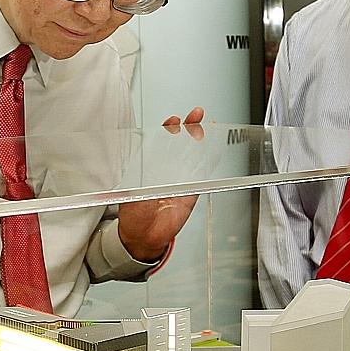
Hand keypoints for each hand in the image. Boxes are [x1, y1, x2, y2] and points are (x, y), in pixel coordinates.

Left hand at [118, 107, 205, 261]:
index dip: (167, 129)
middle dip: (188, 127)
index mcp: (149, 166)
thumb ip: (144, 176)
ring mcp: (179, 179)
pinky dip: (209, 161)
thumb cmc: (133, 214)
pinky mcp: (190, 192)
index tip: (173, 120)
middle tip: (196, 114)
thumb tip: (146, 160)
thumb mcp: (134, 190)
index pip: (160, 141)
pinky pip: (201, 174)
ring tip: (208, 125)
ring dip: (200, 140)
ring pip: (192, 154)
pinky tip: (216, 150)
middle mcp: (165, 169)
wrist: (144, 236)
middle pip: (179, 143)